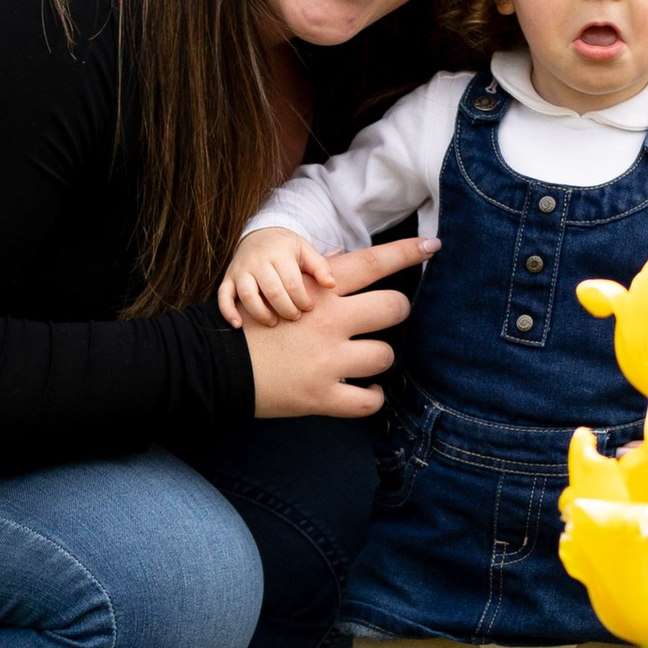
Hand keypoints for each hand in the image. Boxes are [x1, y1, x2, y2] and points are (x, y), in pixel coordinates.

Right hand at [219, 226, 335, 327]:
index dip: (302, 299)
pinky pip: (223, 296)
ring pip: (247, 294)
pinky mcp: (228, 278)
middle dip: (286, 309)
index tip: (309, 308)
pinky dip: (228, 311)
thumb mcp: (305, 250)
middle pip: (271, 290)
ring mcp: (240, 270)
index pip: (292, 282)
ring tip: (273, 322)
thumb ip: (319, 266)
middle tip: (295, 317)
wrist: (260, 234)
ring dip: (260, 313)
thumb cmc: (287, 248)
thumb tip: (331, 284)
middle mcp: (257, 261)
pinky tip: (238, 325)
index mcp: (279, 253)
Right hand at [245, 234, 433, 420]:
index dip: (407, 252)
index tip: (434, 246)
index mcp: (319, 292)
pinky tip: (366, 391)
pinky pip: (369, 401)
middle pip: (394, 306)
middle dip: (397, 311)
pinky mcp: (322, 396)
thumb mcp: (280, 291)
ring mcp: (327, 361)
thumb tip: (340, 261)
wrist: (214, 365)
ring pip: (386, 356)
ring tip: (365, 362)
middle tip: (385, 320)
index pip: (373, 262)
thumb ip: (316, 279)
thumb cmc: (250, 327)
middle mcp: (328, 321)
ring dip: (380, 360)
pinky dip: (372, 398)